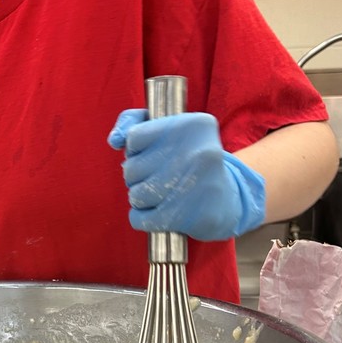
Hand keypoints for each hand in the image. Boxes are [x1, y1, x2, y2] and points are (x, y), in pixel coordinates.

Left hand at [108, 109, 265, 240]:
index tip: (157, 155)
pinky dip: (142, 219)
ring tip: (162, 195)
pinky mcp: (190, 216)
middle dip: (138, 177)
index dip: (138, 151)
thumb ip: (133, 123)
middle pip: (131, 168)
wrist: (226, 201)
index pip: (134, 138)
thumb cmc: (188, 161)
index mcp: (194, 125)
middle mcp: (199, 152)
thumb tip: (115, 140)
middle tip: (161, 178)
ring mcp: (196, 185)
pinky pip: (140, 219)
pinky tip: (158, 213)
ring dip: (141, 198)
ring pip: (135, 194)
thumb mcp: (168, 130)